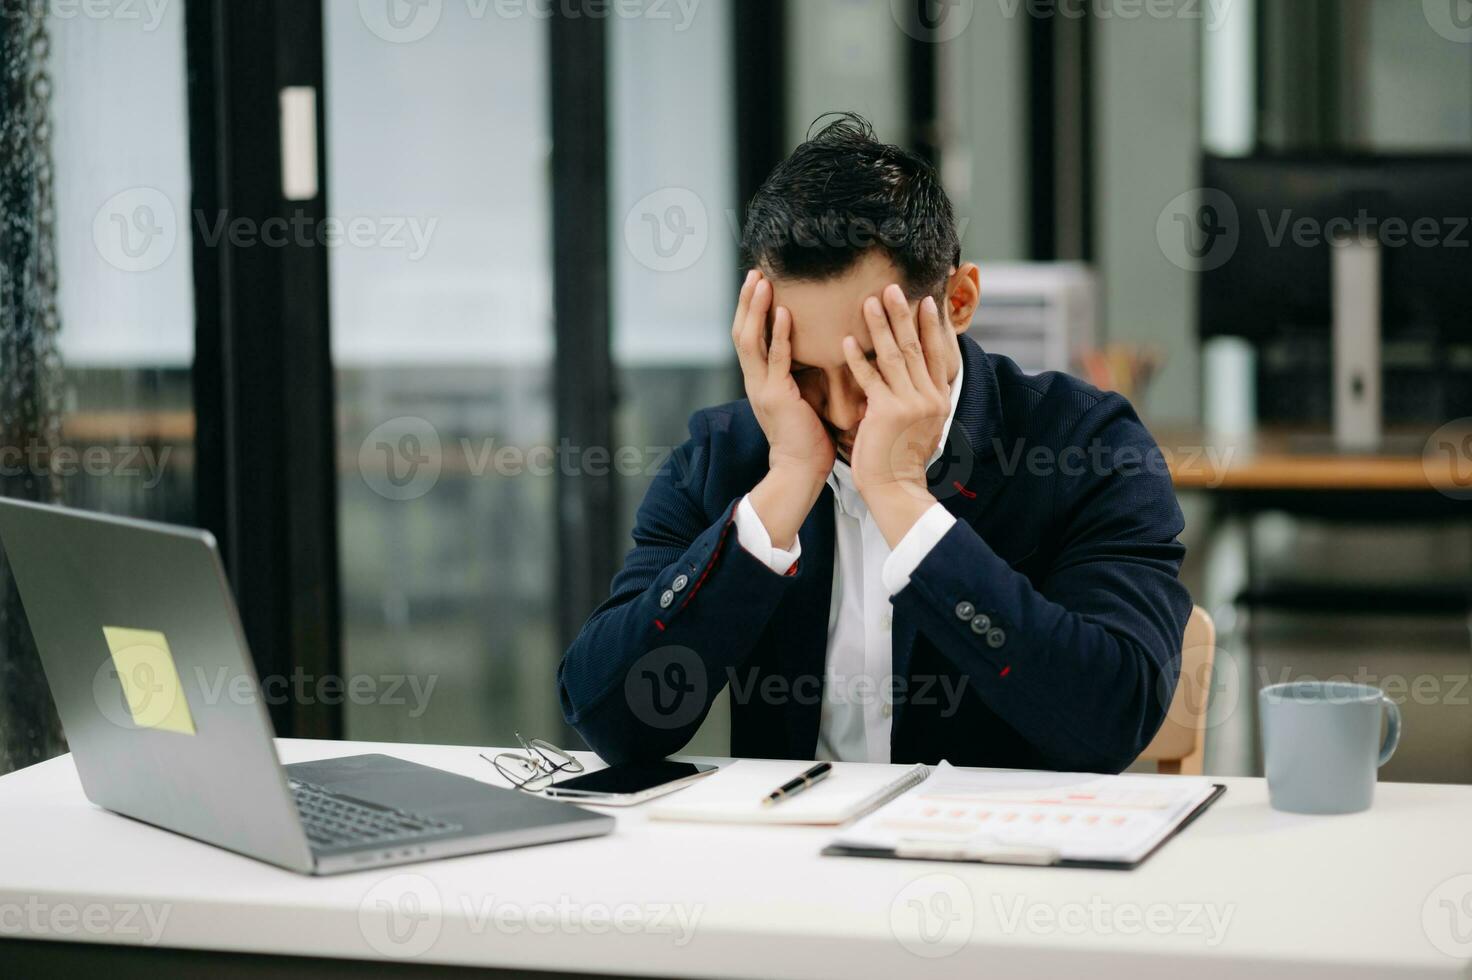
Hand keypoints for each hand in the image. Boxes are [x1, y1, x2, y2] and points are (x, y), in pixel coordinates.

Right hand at [733, 269, 832, 548]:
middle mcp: (754, 380)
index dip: (751, 309)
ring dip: (754, 309)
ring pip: (749, 340)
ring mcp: (761, 387)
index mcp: (761, 379)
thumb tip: (824, 346)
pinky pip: (774, 360)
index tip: (759, 282)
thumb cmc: (809, 435)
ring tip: (760, 282)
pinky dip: (777, 334)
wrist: (801, 470)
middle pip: (741, 331)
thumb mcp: (804, 395)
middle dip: (746, 301)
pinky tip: (783, 312)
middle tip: (755, 272)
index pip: (749, 336)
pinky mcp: (775, 397)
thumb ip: (805, 371)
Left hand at [843, 286, 954, 546]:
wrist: (895, 488)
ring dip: (880, 326)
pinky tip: (845, 341)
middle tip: (892, 288)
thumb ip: (918, 398)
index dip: (930, 326)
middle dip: (903, 315)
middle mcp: (928, 398)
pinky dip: (857, 359)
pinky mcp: (886, 412)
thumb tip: (914, 375)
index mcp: (939, 399)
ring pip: (894, 356)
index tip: (924, 301)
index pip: (937, 354)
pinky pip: (870, 378)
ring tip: (870, 302)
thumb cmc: (900, 458)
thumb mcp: (921, 425)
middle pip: (915, 347)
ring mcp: (909, 404)